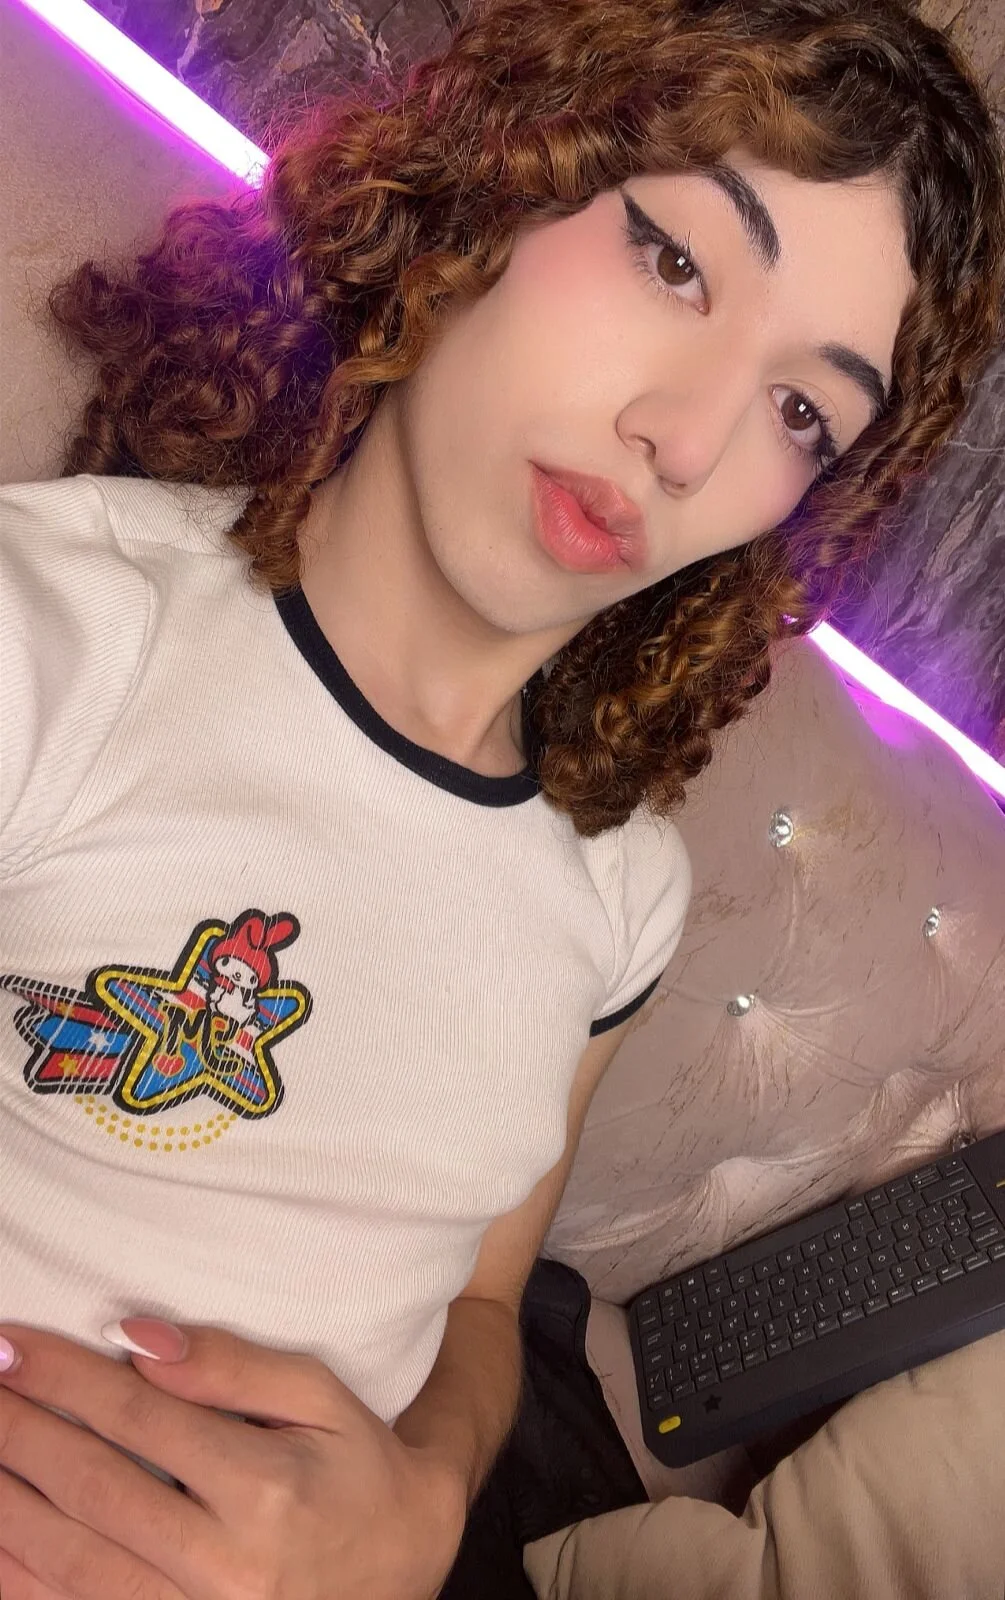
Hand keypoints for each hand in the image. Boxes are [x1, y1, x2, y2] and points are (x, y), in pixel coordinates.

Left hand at [0, 1320, 466, 1599]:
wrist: (401, 1565)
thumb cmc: (356, 1466)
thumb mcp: (317, 1396)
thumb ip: (230, 1366)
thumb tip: (138, 1337)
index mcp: (264, 1487)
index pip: (140, 1419)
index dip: (68, 1378)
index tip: (14, 1342)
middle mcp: (224, 1564)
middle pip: (94, 1488)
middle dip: (21, 1431)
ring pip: (71, 1563)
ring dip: (7, 1503)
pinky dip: (24, 1579)